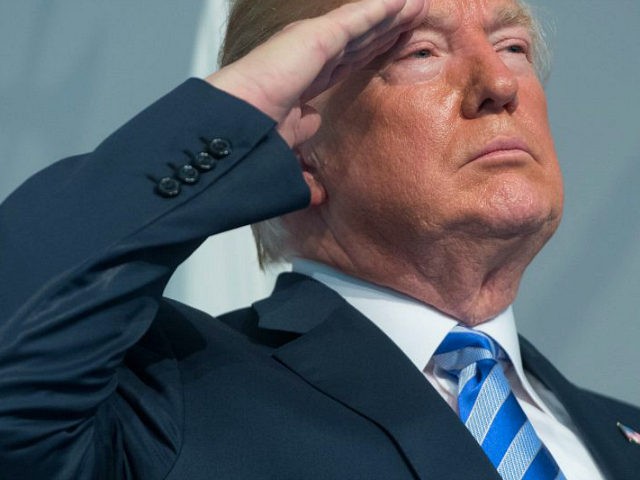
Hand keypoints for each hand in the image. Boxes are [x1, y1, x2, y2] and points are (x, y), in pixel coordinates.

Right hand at [206, 0, 428, 147]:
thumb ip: (304, 158)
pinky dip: (382, 10)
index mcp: (302, 83)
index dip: (370, 55)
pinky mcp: (314, 37)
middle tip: (414, 18)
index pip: (344, 65)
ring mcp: (310, 46)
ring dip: (391, 15)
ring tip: (418, 5)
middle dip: (386, 31)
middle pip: (358, 42)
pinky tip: (404, 2)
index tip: (391, 51)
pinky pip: (357, 19)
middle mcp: (306, 60)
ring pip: (361, 26)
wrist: (232, 133)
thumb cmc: (248, 143)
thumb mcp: (286, 156)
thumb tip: (317, 169)